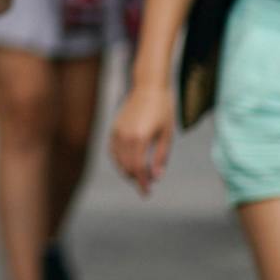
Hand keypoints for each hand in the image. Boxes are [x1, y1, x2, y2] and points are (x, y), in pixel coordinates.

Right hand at [110, 81, 174, 196]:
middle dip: (136, 178)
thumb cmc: (163, 110)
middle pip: (127, 166)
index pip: (138, 169)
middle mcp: (126, 136)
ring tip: (138, 175)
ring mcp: (117, 132)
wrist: (149, 87)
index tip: (146, 193)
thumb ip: (161, 157)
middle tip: (146, 185)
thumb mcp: (167, 135)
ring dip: (127, 170)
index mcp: (140, 139)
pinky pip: (112, 150)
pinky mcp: (114, 127)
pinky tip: (127, 163)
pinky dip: (118, 160)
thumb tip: (156, 177)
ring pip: (118, 160)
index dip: (142, 183)